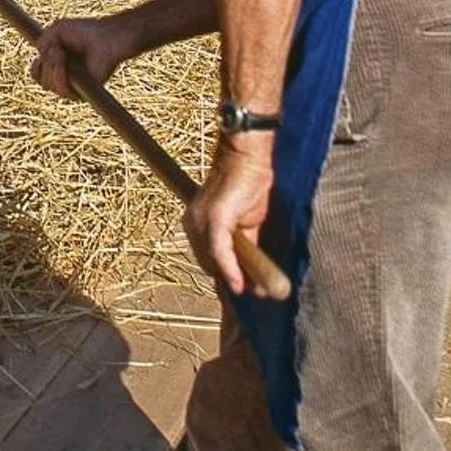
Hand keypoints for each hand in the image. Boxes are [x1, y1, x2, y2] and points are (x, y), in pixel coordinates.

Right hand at [32, 14, 132, 98]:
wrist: (104, 37)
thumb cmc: (83, 32)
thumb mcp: (55, 31)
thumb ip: (42, 43)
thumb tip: (39, 59)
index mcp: (56, 64)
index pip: (38, 74)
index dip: (37, 66)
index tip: (42, 54)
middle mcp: (64, 78)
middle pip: (42, 80)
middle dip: (45, 62)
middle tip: (56, 48)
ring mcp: (72, 86)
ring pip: (49, 85)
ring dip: (51, 67)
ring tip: (60, 53)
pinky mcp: (81, 93)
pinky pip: (63, 91)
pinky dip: (59, 76)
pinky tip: (63, 65)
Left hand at [187, 142, 276, 295]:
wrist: (248, 158)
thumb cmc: (249, 185)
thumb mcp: (248, 222)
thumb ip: (247, 245)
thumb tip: (254, 274)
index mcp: (197, 223)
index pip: (208, 258)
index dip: (227, 275)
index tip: (247, 289)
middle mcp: (193, 223)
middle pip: (210, 264)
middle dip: (233, 280)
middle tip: (257, 292)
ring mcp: (201, 221)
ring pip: (214, 261)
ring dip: (236, 279)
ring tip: (257, 291)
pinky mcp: (214, 219)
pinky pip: (220, 252)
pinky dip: (231, 270)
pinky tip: (241, 284)